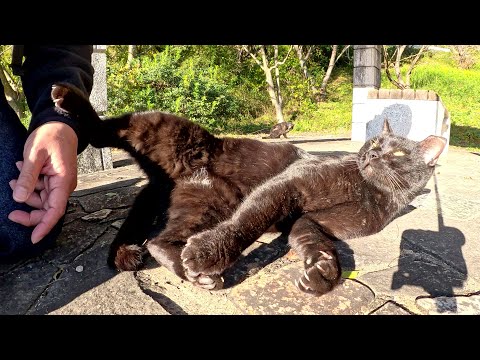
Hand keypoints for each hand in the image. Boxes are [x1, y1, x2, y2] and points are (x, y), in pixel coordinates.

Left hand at [8, 121, 77, 243]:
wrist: (61, 124)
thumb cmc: (50, 136)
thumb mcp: (34, 155)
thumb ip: (28, 177)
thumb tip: (19, 199)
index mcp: (63, 181)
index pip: (55, 210)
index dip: (44, 226)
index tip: (33, 238)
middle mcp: (64, 185)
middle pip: (48, 209)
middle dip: (30, 213)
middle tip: (11, 213)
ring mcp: (59, 183)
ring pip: (43, 200)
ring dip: (27, 195)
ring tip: (13, 178)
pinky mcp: (54, 179)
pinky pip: (41, 190)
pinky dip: (30, 185)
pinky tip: (21, 170)